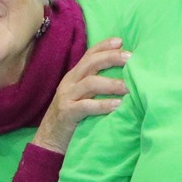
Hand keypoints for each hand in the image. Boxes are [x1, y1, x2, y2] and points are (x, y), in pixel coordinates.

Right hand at [33, 38, 129, 153]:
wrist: (49, 140)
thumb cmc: (72, 118)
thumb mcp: (82, 96)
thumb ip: (96, 85)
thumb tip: (124, 77)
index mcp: (74, 76)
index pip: (89, 55)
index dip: (104, 46)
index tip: (121, 41)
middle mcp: (70, 83)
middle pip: (91, 63)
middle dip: (111, 58)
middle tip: (131, 59)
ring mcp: (67, 97)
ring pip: (90, 83)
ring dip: (111, 83)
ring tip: (129, 87)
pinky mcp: (67, 113)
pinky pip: (86, 106)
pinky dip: (103, 105)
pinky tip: (117, 105)